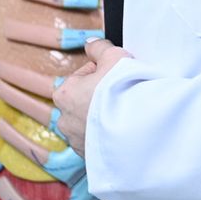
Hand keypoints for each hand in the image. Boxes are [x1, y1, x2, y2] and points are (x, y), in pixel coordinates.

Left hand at [51, 37, 131, 153]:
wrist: (136, 131)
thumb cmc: (123, 92)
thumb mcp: (114, 57)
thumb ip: (99, 47)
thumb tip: (90, 43)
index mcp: (65, 93)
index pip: (84, 76)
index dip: (103, 73)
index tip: (117, 78)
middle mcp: (64, 119)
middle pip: (84, 100)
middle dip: (100, 97)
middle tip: (122, 95)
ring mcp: (75, 140)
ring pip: (89, 122)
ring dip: (102, 117)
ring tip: (123, 114)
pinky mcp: (87, 156)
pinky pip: (96, 141)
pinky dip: (106, 135)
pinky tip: (121, 129)